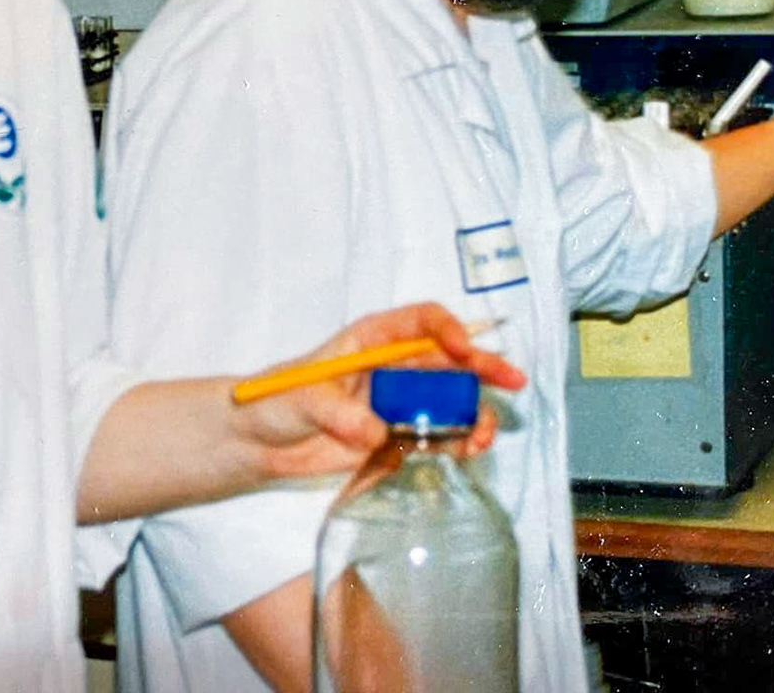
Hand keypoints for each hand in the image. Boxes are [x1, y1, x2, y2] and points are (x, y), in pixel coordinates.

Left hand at [232, 303, 525, 482]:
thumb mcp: (302, 397)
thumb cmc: (273, 399)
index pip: (419, 321)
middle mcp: (392, 366)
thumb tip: (377, 432)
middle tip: (513, 380)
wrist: (259, 441)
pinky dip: (458, 441)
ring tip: (483, 435)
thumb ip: (340, 413)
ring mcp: (398, 402)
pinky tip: (468, 451)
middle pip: (448, 359)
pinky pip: (438, 435)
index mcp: (371, 340)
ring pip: (451, 399)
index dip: (445, 329)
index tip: (462, 348)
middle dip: (483, 366)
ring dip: (474, 412)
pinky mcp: (398, 436)